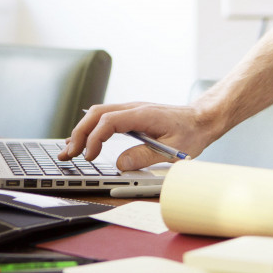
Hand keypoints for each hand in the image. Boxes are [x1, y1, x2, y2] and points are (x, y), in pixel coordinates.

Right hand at [58, 102, 214, 170]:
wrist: (203, 119)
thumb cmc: (192, 133)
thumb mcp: (173, 150)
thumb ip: (146, 157)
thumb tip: (120, 164)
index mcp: (143, 114)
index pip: (108, 121)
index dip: (94, 138)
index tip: (89, 156)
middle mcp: (134, 108)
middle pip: (96, 114)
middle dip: (79, 134)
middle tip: (68, 154)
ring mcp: (132, 110)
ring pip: (98, 114)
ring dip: (82, 130)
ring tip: (68, 149)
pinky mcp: (132, 116)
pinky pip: (106, 118)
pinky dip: (91, 128)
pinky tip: (83, 141)